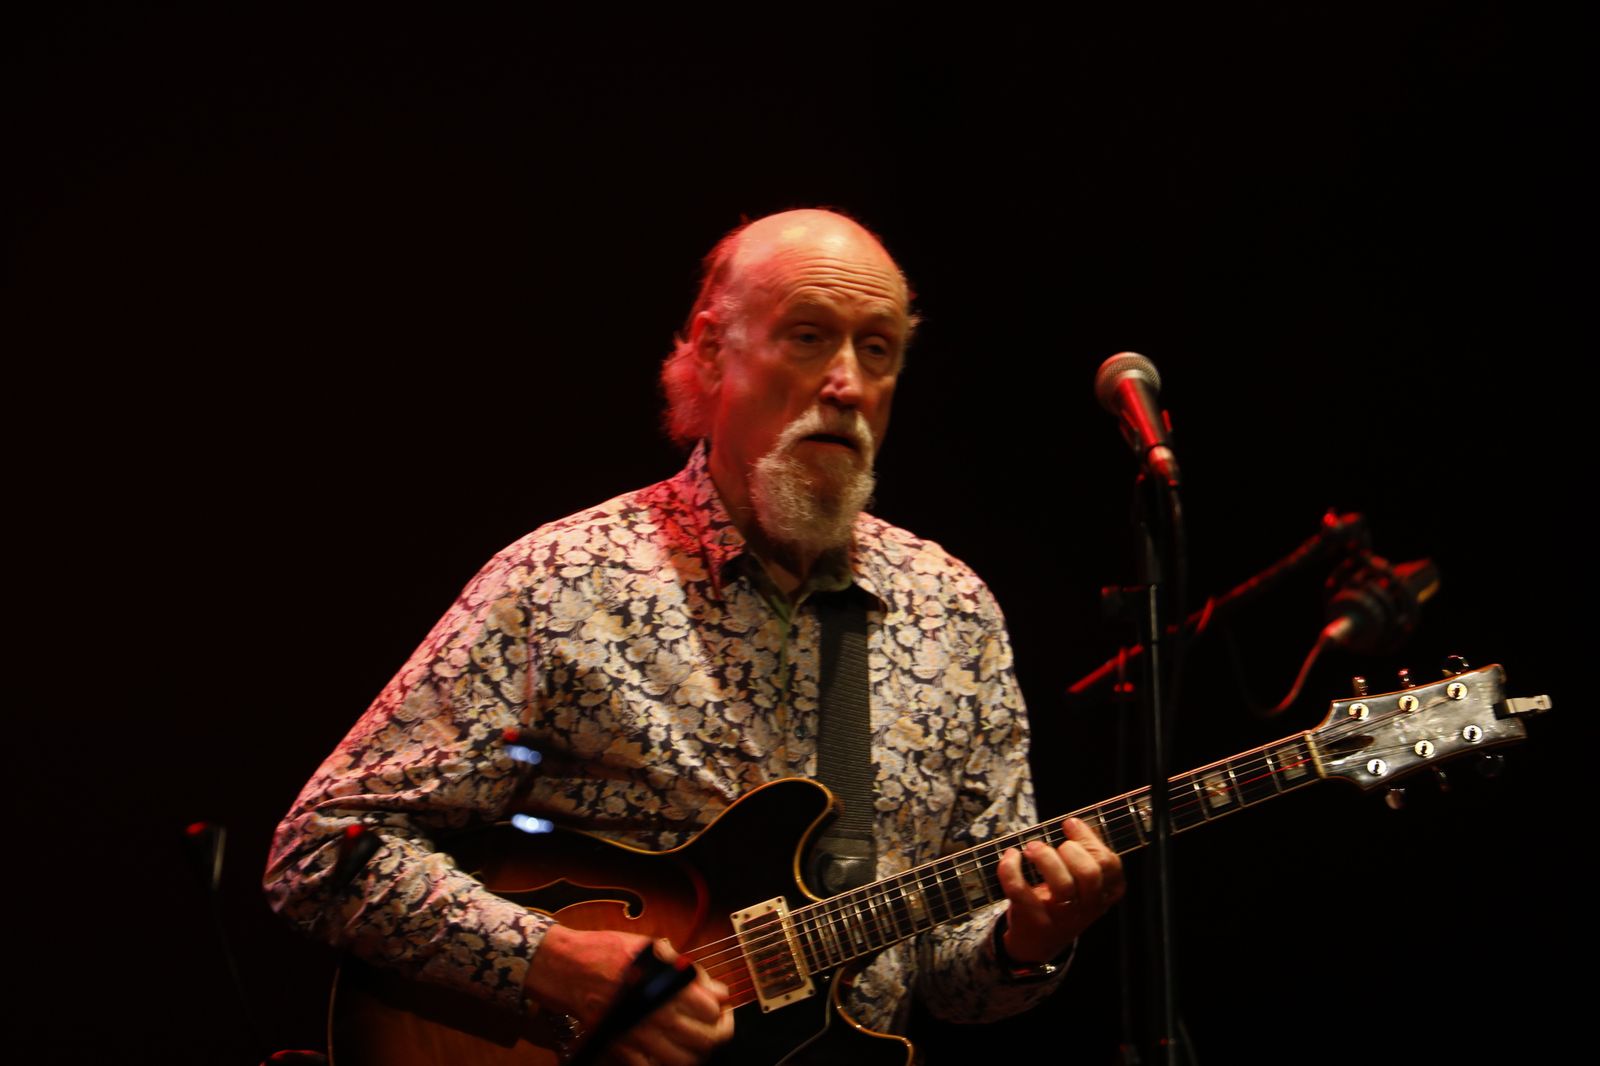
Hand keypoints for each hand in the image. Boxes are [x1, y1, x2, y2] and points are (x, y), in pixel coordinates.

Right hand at [525, 925, 732, 1064]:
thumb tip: (713, 987)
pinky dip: (665, 1063)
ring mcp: (638, 1037)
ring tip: (696, 1038)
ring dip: (696, 1051)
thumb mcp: (650, 949)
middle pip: (706, 1040)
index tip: (719, 1001)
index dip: (721, 1005)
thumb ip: (685, 969)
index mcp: (666, 987)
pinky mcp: (621, 1050)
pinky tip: (668, 1050)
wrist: (566, 967)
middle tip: (716, 1023)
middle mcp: (656, 1015)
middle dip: (717, 1031)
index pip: (713, 1009)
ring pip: (684, 1060)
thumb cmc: (606, 952)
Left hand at [996, 817, 1124, 962]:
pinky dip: (1011, 868)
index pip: (1110, 865)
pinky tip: (1011, 856)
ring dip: (1045, 857)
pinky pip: (1020, 891)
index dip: (1089, 839)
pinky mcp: (1033, 919)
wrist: (1038, 942)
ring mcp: (1061, 917)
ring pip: (1061, 885)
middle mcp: (1088, 908)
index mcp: (1106, 894)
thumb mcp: (1082, 882)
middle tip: (1055, 844)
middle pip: (1089, 874)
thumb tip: (1076, 824)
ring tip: (1032, 848)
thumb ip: (1086, 854)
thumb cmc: (1063, 900)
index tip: (1070, 824)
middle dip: (1071, 850)